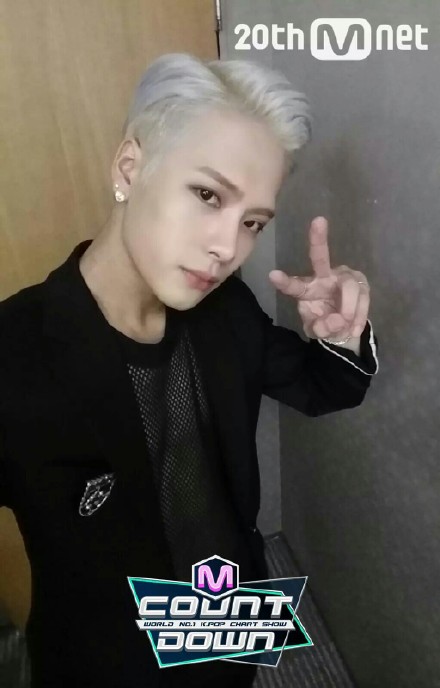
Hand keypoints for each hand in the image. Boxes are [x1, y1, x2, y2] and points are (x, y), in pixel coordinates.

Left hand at [268, 216, 369, 340]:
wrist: (346, 327)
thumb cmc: (325, 322)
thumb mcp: (317, 330)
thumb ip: (320, 328)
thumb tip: (335, 321)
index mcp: (307, 289)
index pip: (294, 285)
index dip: (284, 281)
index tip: (272, 275)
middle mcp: (324, 276)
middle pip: (321, 257)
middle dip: (318, 238)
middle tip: (318, 221)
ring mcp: (345, 278)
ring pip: (350, 288)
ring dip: (348, 311)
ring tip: (345, 328)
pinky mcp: (362, 283)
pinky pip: (363, 299)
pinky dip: (358, 317)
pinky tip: (352, 329)